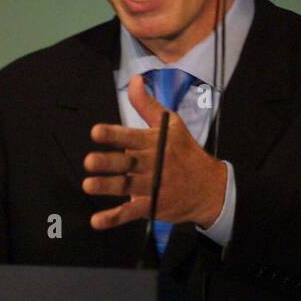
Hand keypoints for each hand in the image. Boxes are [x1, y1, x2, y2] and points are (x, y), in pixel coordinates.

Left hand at [81, 74, 226, 229]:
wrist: (212, 188)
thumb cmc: (186, 153)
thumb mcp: (172, 125)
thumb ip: (147, 105)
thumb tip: (134, 79)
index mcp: (156, 142)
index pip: (132, 136)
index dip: (114, 134)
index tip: (95, 132)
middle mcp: (154, 164)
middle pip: (128, 162)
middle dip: (109, 162)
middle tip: (89, 161)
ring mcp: (154, 186)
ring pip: (127, 187)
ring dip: (108, 187)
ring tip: (87, 185)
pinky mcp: (153, 206)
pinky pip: (131, 212)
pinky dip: (114, 218)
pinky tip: (96, 221)